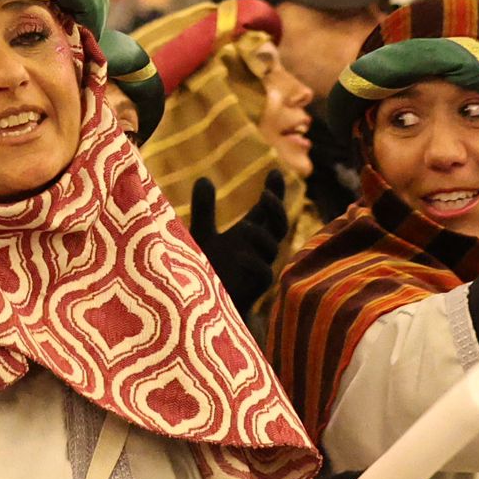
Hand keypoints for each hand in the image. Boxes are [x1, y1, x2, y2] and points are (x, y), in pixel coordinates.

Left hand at [189, 172, 289, 313]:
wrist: (200, 307)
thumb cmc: (204, 269)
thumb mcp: (201, 234)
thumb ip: (205, 209)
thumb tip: (205, 178)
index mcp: (249, 233)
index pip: (267, 209)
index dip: (275, 191)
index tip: (275, 171)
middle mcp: (257, 249)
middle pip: (278, 225)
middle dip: (277, 209)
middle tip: (265, 193)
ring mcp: (257, 268)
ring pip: (273, 249)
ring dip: (262, 236)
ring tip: (245, 227)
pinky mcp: (252, 290)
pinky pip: (264, 275)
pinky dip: (255, 264)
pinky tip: (241, 256)